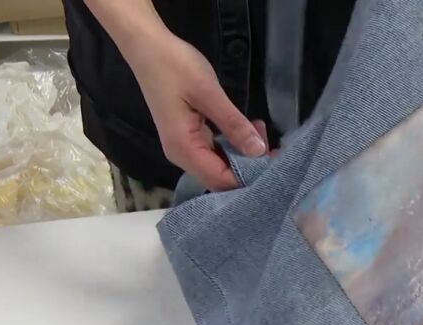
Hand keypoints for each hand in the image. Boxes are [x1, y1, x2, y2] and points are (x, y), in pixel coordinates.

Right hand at [123, 29, 266, 189]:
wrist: (147, 47)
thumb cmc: (175, 67)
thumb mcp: (209, 94)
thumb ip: (234, 125)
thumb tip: (258, 151)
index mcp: (184, 149)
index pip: (221, 180)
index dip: (250, 176)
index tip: (275, 160)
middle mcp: (182, 155)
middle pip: (222, 177)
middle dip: (250, 165)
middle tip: (270, 140)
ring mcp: (184, 147)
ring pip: (221, 165)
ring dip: (244, 153)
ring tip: (259, 128)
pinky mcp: (189, 137)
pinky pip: (216, 151)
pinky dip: (234, 144)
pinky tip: (247, 127)